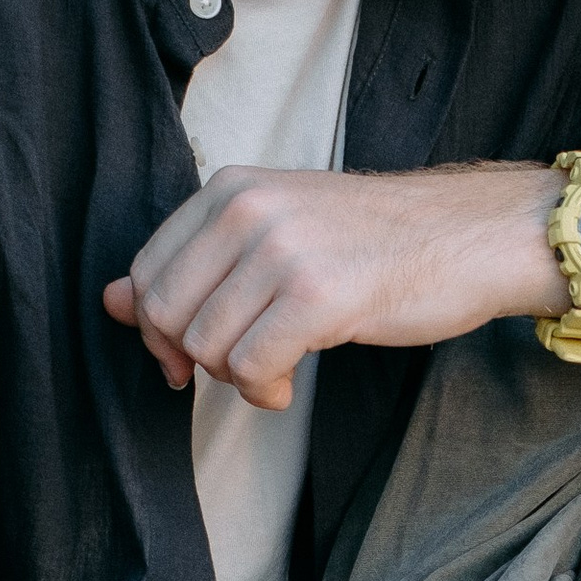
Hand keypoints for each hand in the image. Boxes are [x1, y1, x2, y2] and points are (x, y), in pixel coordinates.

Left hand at [105, 165, 558, 408]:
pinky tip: (290, 385)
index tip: (185, 355)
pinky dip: (265, 393)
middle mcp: (249, 209)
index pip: (147, 272)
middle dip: (192, 358)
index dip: (157, 329)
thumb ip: (197, 261)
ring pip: (206, 347)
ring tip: (277, 369)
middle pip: (166, 314)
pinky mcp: (319, 296)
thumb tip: (110, 301)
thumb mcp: (279, 230)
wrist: (470, 235)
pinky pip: (251, 368)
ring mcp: (283, 250)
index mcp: (232, 187)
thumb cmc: (378, 239)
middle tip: (237, 366)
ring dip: (237, 378)